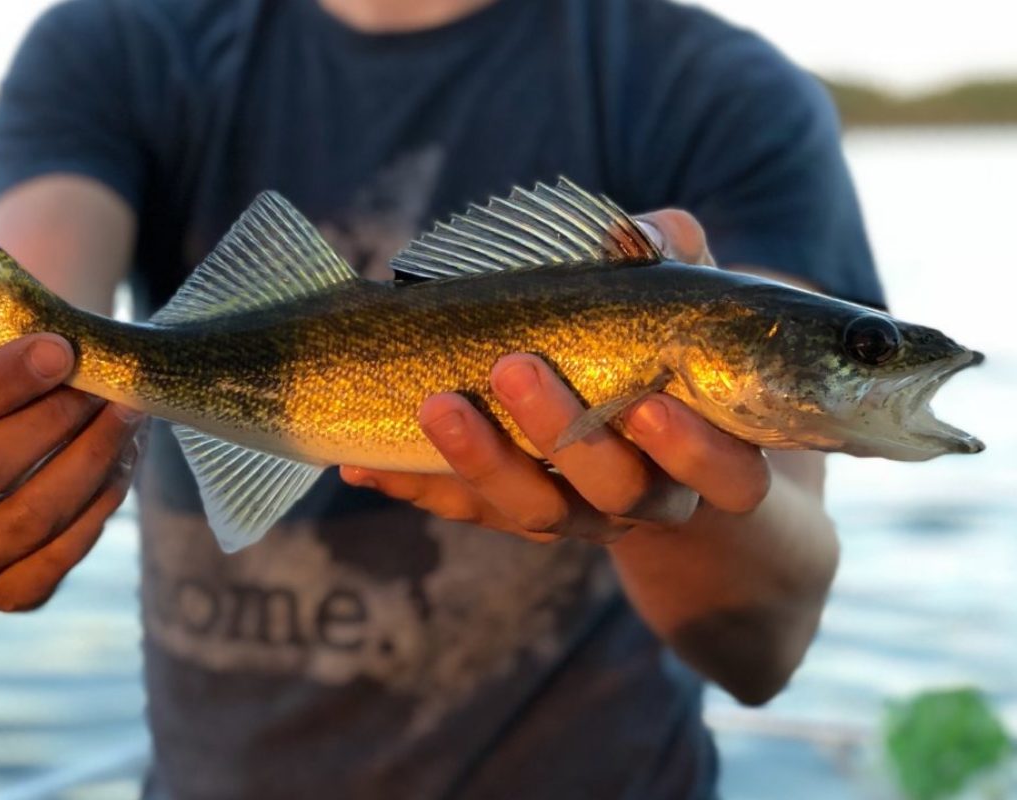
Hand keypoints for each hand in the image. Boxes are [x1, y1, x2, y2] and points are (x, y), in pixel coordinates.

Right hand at [0, 334, 142, 610]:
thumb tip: (64, 354)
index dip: (0, 383)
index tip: (60, 350)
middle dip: (48, 421)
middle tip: (100, 384)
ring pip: (28, 517)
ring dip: (89, 458)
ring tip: (126, 412)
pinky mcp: (4, 596)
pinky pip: (63, 550)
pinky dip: (102, 498)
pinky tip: (124, 456)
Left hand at [340, 210, 767, 543]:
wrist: (633, 433)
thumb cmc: (664, 349)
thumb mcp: (679, 303)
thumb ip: (674, 263)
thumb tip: (641, 230)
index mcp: (711, 459)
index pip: (729, 476)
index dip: (692, 450)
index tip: (648, 402)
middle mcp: (646, 499)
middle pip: (614, 490)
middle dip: (563, 433)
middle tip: (516, 367)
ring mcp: (576, 515)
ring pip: (534, 510)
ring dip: (482, 461)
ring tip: (435, 404)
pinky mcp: (512, 514)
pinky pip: (465, 510)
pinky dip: (416, 484)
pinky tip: (363, 465)